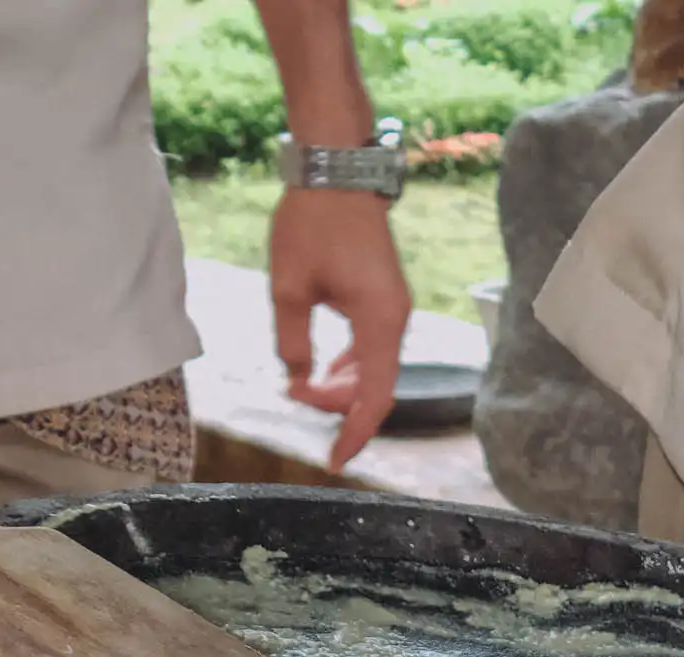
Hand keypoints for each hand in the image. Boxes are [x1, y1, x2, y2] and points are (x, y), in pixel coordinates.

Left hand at [269, 186, 411, 471]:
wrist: (337, 168)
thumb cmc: (312, 222)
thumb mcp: (288, 287)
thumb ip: (293, 343)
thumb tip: (297, 382)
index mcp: (379, 322)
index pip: (374, 398)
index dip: (354, 434)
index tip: (333, 461)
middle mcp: (395, 322)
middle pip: (376, 389)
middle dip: (339, 408)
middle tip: (296, 401)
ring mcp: (393, 311)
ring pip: (375, 371)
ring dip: (343, 388)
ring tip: (305, 390)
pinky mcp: (385, 301)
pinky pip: (373, 350)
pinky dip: (350, 368)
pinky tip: (326, 372)